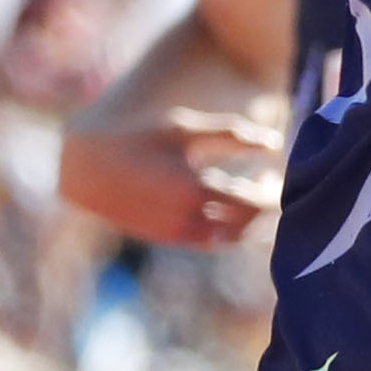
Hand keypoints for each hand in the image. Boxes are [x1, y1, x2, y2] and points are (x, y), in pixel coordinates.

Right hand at [59, 106, 286, 249]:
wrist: (88, 169)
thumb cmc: (141, 138)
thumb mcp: (186, 129)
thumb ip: (234, 135)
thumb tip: (276, 145)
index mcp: (197, 190)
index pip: (256, 204)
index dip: (275, 192)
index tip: (281, 178)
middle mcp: (189, 220)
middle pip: (246, 226)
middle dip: (265, 210)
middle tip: (273, 188)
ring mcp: (178, 234)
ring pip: (230, 239)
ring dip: (249, 224)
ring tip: (255, 200)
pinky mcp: (168, 239)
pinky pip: (210, 241)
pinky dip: (228, 229)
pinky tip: (231, 208)